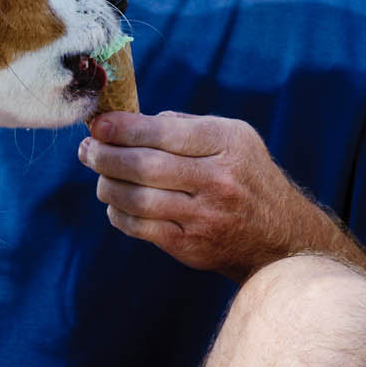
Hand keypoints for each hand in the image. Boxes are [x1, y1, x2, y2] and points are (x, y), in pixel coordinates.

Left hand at [80, 111, 343, 280]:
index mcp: (228, 143)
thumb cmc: (247, 176)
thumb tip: (132, 120)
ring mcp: (204, 216)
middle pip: (145, 166)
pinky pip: (140, 228)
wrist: (278, 236)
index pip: (165, 133)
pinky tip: (116, 203)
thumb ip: (187, 126)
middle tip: (87, 150)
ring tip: (100, 176)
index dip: (125, 128)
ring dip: (108, 185)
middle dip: (106, 156)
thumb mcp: (234, 138)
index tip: (98, 125)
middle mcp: (219, 180)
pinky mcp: (190, 246)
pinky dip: (119, 214)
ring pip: (137, 199)